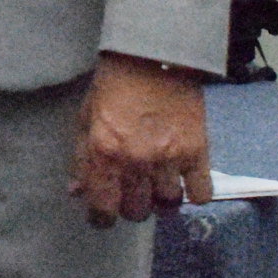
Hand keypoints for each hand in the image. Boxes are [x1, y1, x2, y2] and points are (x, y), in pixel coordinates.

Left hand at [69, 52, 210, 225]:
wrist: (149, 60)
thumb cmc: (111, 89)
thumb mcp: (85, 120)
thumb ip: (81, 159)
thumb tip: (77, 192)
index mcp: (104, 154)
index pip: (102, 207)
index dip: (100, 218)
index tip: (103, 216)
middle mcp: (137, 162)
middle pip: (136, 211)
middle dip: (130, 208)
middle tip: (130, 195)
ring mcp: (170, 159)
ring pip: (167, 206)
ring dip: (159, 202)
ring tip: (155, 189)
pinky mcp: (198, 152)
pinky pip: (200, 194)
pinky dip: (192, 195)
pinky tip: (183, 184)